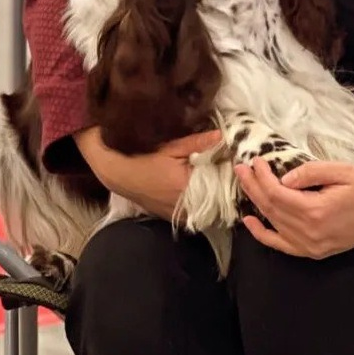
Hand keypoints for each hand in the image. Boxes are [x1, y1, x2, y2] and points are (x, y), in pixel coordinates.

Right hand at [74, 126, 221, 219]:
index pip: (219, 184)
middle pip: (214, 199)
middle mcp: (184, 207)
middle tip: (228, 169)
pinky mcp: (172, 218)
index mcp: (186, 188)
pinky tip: (201, 189)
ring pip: (205, 207)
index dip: (228, 174)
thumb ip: (198, 143)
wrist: (118, 174)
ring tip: (217, 177)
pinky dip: (199, 202)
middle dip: (222, 185)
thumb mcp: (172, 147)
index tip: (235, 163)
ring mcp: (178, 216)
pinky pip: (193, 212)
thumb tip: (222, 136)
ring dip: (212, 195)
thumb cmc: (144, 158)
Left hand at [234, 158, 353, 258]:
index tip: (255, 161)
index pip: (277, 194)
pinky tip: (250, 222)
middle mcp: (309, 232)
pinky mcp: (312, 251)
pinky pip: (281, 245)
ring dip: (256, 202)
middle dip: (253, 186)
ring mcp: (310, 246)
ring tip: (245, 183)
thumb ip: (311, 172)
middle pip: (271, 208)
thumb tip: (283, 179)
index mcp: (316, 211)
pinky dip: (263, 235)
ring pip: (273, 223)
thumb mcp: (342, 170)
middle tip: (241, 168)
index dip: (262, 177)